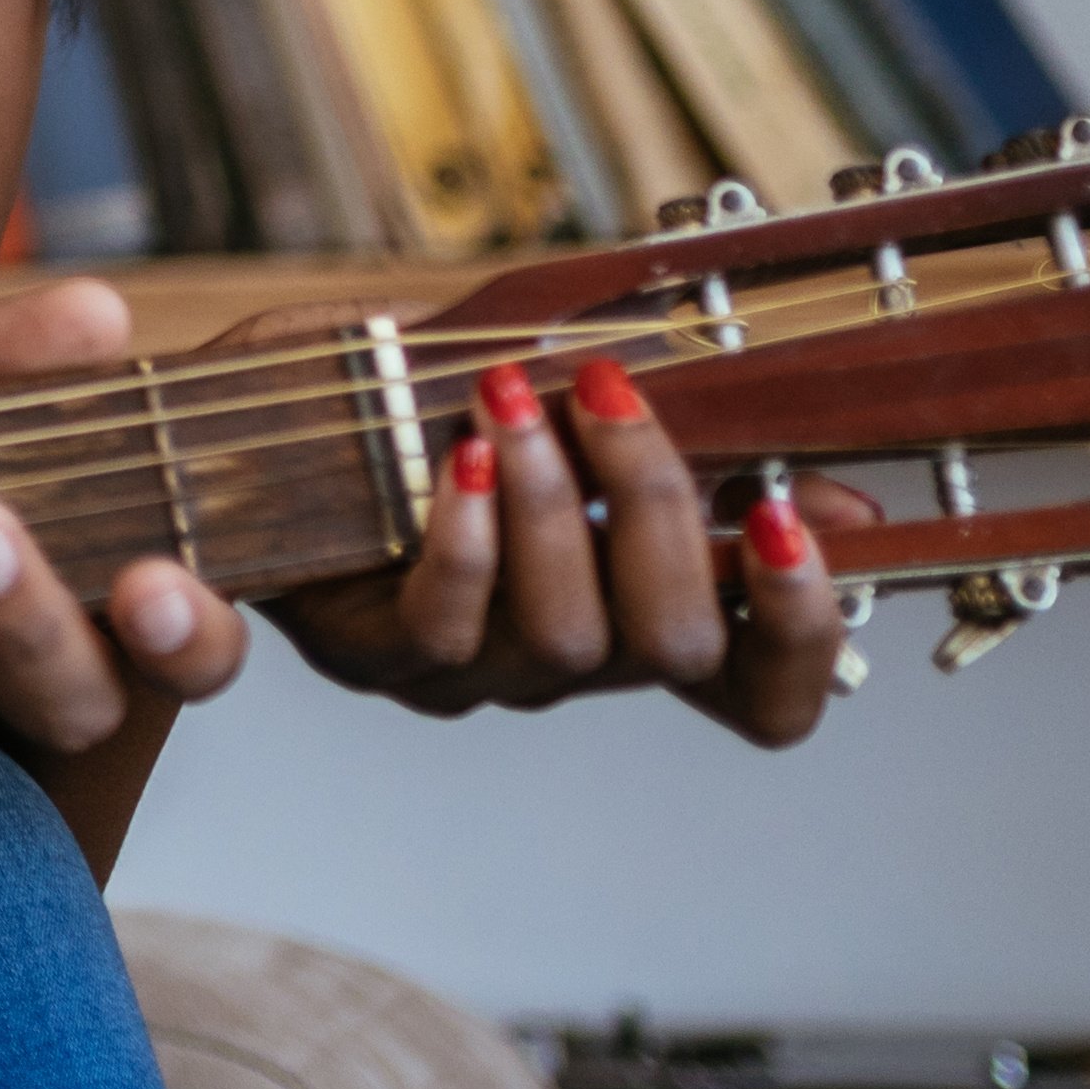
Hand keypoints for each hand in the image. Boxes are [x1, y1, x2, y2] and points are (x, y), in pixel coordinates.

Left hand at [261, 334, 848, 743]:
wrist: (249, 430)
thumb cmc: (424, 404)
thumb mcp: (571, 409)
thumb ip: (692, 450)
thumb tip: (840, 498)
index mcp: (635, 612)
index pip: (764, 693)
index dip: (800, 632)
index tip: (795, 519)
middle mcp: (572, 663)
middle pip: (674, 644)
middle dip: (661, 509)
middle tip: (611, 395)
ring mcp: (476, 671)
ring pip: (570, 638)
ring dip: (556, 502)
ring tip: (513, 397)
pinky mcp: (379, 657)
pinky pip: (449, 628)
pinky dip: (469, 538)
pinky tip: (457, 457)